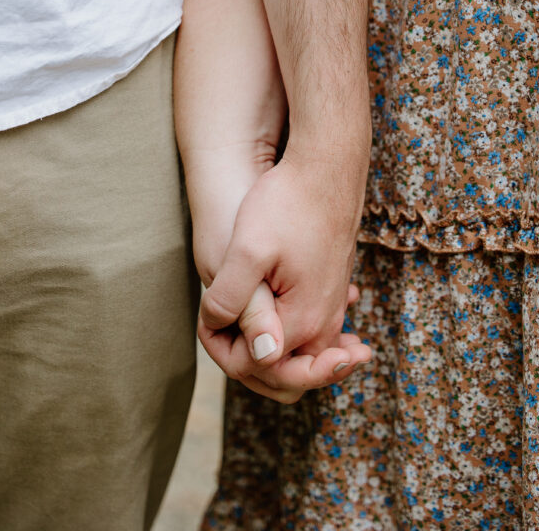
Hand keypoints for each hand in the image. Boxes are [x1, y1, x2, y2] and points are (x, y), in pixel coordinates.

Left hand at [185, 142, 370, 401]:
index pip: (258, 368)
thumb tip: (237, 343)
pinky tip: (268, 313)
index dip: (222, 348)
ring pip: (298, 350)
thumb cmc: (286, 203)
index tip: (206, 316)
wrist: (328, 168)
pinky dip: (287, 330)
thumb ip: (236, 300)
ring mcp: (332, 306)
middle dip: (245, 358)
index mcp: (301, 322)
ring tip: (234, 332)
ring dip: (267, 347)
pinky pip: (311, 327)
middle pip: (283, 371)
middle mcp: (323, 323)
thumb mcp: (249, 249)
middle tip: (216, 328)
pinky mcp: (333, 288)